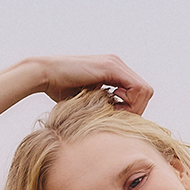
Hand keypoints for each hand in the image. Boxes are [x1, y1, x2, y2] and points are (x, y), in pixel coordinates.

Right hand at [31, 55, 152, 113]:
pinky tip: (111, 102)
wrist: (44, 75)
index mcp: (114, 72)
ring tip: (112, 110)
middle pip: (145, 92)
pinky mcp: (111, 66)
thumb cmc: (60, 92)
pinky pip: (137, 87)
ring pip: (144, 90)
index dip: (133, 109)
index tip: (116, 116)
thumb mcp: (90, 101)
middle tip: (116, 115)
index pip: (139, 94)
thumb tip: (119, 125)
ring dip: (132, 106)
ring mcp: (115, 64)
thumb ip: (105, 106)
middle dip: (135, 109)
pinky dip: (129, 100)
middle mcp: (118, 65)